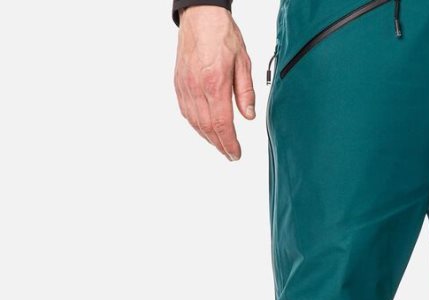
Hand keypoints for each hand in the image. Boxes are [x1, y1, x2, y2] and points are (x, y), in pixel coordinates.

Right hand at [174, 6, 254, 159]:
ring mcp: (185, 86)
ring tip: (220, 146)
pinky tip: (205, 130)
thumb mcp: (243, 62)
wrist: (200, 15)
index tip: (236, 154)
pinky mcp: (179, 83)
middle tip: (231, 155)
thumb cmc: (222, 34)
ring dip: (208, 138)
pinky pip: (186, 112)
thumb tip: (249, 117)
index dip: (230, 143)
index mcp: (215, 82)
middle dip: (220, 145)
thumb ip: (246, 92)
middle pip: (208, 127)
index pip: (222, 123)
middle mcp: (197, 87)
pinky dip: (196, 125)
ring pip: (195, 122)